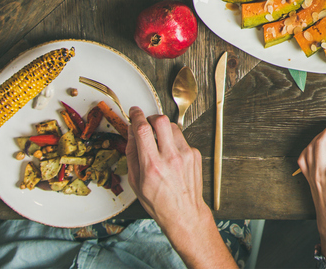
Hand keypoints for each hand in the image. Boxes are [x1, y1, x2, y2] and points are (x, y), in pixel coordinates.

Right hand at [127, 107, 208, 232]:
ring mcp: (185, 155)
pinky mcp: (195, 154)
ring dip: (162, 129)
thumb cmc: (158, 202)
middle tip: (146, 123)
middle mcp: (170, 158)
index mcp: (152, 165)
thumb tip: (131, 133)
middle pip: (161, 121)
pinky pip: (182, 139)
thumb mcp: (136, 182)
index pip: (143, 129)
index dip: (136, 116)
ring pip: (173, 126)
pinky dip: (173, 142)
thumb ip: (132, 154)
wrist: (184, 213)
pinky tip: (170, 154)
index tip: (134, 112)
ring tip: (158, 141)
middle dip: (150, 117)